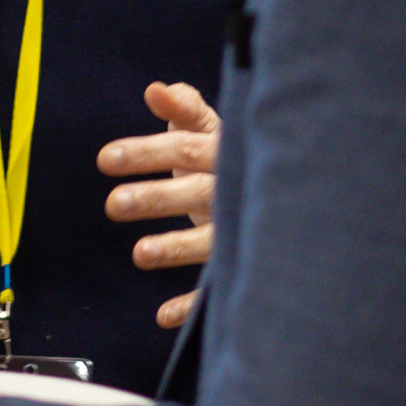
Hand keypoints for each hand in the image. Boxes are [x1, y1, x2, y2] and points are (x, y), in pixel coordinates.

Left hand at [99, 79, 218, 328]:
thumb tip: (156, 90)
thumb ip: (184, 109)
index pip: (185, 147)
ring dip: (176, 248)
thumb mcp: (212, 130)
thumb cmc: (232, 160)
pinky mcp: (241, 264)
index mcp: (226, 153)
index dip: (147, 152)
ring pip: (211, 241)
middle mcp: (236, 191)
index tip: (106, 159)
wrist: (300, 193)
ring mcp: (241, 230)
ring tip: (140, 254)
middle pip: (196, 191)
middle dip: (156, 197)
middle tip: (113, 204)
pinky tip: (164, 315)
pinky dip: (192, 305)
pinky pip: (217, 288)